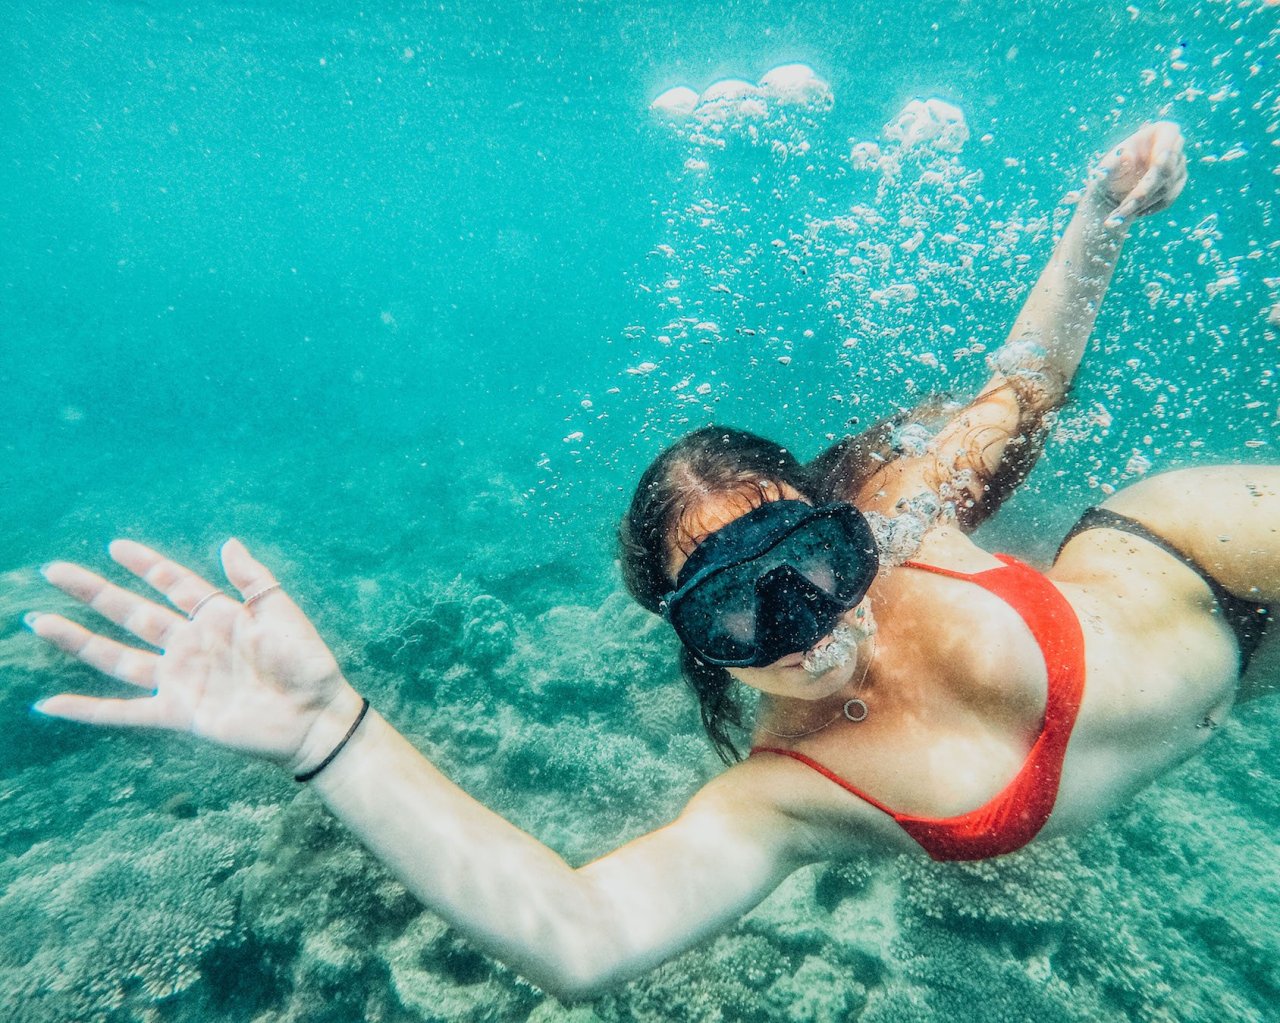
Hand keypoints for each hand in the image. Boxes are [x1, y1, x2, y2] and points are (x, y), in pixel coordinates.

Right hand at [28, 538, 356, 771]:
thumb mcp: (282, 612)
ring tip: (42, 621)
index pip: (173, 584)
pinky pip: (123, 711)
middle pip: (133, 613)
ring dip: (78, 641)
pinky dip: (86, 710)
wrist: (315, 715)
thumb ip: (254, 579)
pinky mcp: (177, 712)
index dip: (147, 565)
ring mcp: (180, 678)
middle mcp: (191, 644)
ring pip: (117, 657)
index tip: (115, 546)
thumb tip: (227, 542)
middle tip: (56, 571)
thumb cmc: (306, 663)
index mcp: (218, 616)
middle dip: (95, 593)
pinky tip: (51, 704)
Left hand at [1087, 121, 1187, 225]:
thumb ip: (1113, 163)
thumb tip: (1124, 155)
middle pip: (1167, 170)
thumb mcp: (1107, 167)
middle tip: (1122, 207)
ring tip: (1119, 215)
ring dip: (1142, 203)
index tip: (1154, 167)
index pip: (1170, 140)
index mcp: (1161, 131)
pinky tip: (1132, 213)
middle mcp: (1175, 146)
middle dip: (1144, 191)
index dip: (1164, 154)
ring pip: (1166, 188)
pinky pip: (1166, 200)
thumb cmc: (1111, 171)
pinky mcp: (1178, 184)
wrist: (1114, 189)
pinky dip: (1148, 208)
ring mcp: (1179, 166)